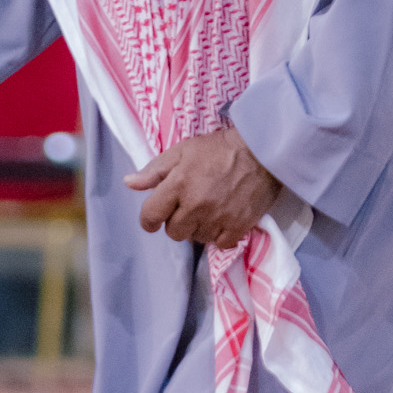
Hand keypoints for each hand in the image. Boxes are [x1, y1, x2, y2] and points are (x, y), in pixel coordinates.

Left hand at [124, 121, 280, 246]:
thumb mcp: (183, 150)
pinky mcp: (238, 226)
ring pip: (196, 238)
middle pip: (173, 232)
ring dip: (198, 228)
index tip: (155, 217)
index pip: (150, 215)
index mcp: (178, 184)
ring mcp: (218, 218)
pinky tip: (222, 219)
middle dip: (176, 221)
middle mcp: (196, 205)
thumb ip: (155, 170)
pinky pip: (219, 243)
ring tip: (207, 210)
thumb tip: (129, 183)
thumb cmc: (219, 148)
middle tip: (188, 207)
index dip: (149, 219)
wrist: (262, 151)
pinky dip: (219, 235)